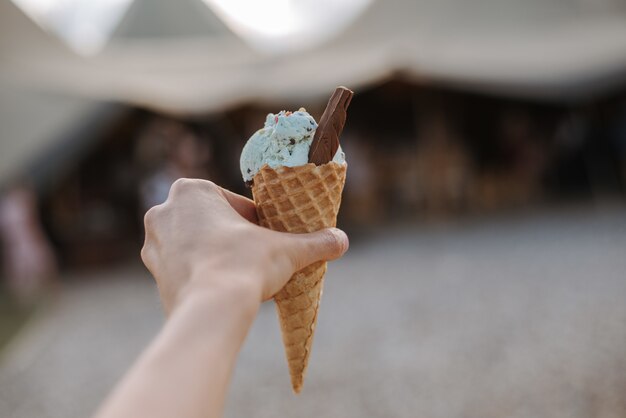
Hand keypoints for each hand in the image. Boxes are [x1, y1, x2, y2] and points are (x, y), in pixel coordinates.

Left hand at [141, 178, 348, 313]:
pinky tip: (223, 286)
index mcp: (191, 191)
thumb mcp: (286, 250)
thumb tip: (341, 241)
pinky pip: (185, 267)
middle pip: (213, 222)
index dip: (258, 223)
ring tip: (241, 273)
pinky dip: (203, 273)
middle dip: (234, 236)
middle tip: (257, 255)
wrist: (210, 310)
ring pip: (197, 243)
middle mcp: (164, 212)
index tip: (270, 239)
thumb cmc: (244, 266)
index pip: (235, 204)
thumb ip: (314, 242)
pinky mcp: (153, 274)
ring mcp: (154, 245)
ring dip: (218, 254)